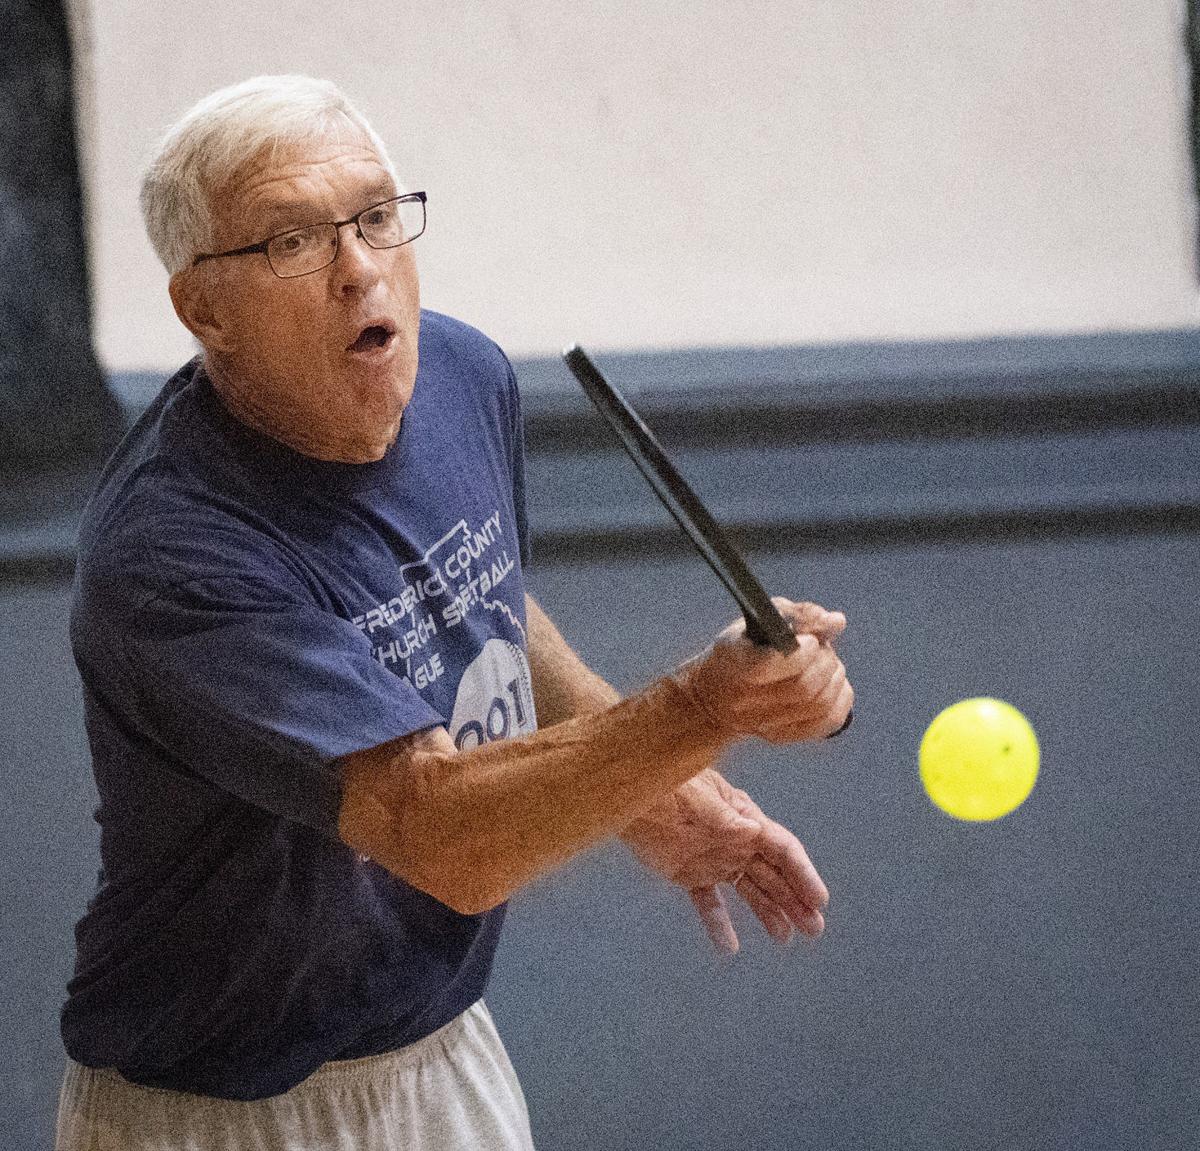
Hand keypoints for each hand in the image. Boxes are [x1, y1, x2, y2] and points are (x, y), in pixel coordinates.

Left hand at [621, 768, 828, 953]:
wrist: (630, 794)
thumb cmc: (666, 786)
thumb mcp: (697, 796)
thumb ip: (723, 817)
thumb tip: (752, 831)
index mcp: (743, 818)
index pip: (781, 848)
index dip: (802, 873)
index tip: (818, 900)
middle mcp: (736, 840)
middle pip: (773, 874)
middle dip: (795, 900)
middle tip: (813, 928)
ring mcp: (715, 858)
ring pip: (749, 889)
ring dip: (768, 912)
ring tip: (785, 937)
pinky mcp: (690, 873)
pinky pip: (709, 902)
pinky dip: (719, 923)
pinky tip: (728, 946)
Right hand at [677, 600, 852, 743]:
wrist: (715, 693)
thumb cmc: (744, 646)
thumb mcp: (760, 618)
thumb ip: (799, 614)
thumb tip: (836, 622)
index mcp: (734, 664)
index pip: (772, 666)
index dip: (802, 652)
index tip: (809, 640)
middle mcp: (745, 700)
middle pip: (803, 687)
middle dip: (824, 661)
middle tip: (822, 647)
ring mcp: (763, 724)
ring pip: (820, 704)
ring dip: (835, 676)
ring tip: (828, 662)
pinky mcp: (781, 736)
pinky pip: (829, 721)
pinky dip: (842, 698)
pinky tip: (834, 682)